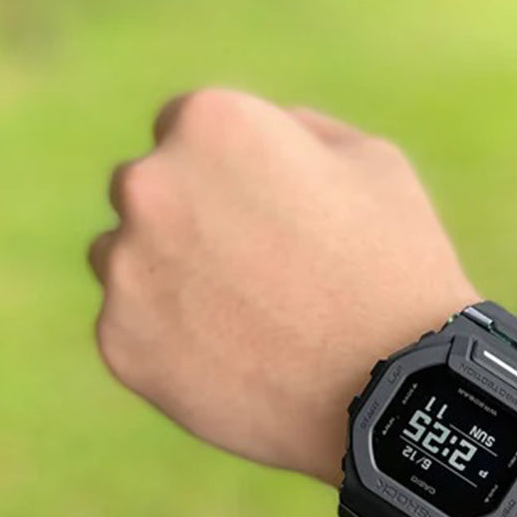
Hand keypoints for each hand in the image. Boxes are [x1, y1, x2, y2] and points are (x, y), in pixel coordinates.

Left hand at [89, 89, 478, 485]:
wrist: (393, 392)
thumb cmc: (396, 269)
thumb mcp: (373, 162)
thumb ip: (297, 131)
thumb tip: (262, 133)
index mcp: (211, 124)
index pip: (184, 126)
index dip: (231, 171)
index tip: (268, 212)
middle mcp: (149, 185)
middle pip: (146, 190)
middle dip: (189, 220)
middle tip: (256, 271)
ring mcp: (127, 270)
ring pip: (125, 259)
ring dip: (168, 277)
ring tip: (245, 321)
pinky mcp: (119, 344)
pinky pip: (130, 329)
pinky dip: (170, 343)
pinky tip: (233, 362)